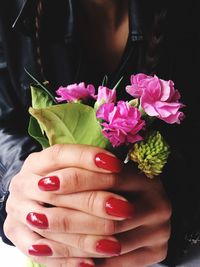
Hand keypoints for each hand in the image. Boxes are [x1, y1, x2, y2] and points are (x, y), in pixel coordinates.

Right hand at [4, 144, 127, 266]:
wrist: (30, 197)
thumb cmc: (60, 180)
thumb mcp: (70, 168)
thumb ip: (88, 168)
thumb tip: (116, 167)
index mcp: (37, 161)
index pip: (61, 155)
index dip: (88, 159)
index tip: (117, 165)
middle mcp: (22, 182)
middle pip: (58, 191)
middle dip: (94, 201)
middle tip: (125, 210)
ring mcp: (17, 208)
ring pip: (51, 224)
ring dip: (84, 236)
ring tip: (114, 244)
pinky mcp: (15, 233)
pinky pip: (40, 251)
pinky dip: (66, 260)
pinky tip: (90, 265)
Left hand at [33, 162, 171, 266]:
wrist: (148, 208)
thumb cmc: (119, 189)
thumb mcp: (108, 174)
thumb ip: (88, 171)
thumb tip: (50, 181)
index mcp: (147, 178)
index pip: (109, 177)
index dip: (76, 180)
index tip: (45, 183)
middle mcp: (159, 203)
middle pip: (108, 212)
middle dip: (68, 217)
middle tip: (37, 217)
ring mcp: (161, 231)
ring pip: (110, 242)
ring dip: (73, 244)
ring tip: (42, 241)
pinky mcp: (158, 252)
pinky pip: (117, 264)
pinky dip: (88, 263)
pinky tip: (66, 259)